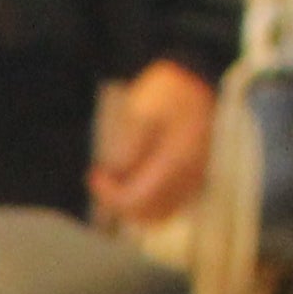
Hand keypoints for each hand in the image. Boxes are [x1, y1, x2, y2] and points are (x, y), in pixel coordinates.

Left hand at [90, 59, 217, 229]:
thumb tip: (119, 175)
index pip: (135, 200)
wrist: (197, 79)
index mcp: (175, 160)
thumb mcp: (141, 111)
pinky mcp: (196, 178)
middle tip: (104, 177)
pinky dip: (150, 200)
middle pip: (146, 213)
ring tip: (119, 177)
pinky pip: (170, 204)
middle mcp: (189, 176)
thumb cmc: (167, 91)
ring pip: (159, 214)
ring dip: (134, 203)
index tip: (96, 175)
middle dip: (120, 201)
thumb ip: (130, 148)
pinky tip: (136, 177)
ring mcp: (195, 179)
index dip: (109, 195)